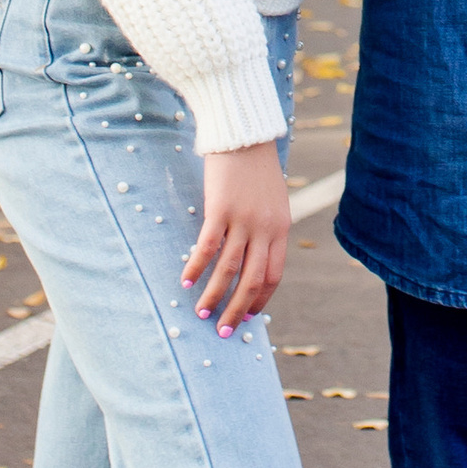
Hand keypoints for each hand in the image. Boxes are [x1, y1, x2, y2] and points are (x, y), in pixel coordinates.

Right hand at [184, 141, 290, 330]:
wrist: (245, 136)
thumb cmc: (257, 169)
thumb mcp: (273, 202)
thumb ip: (267, 229)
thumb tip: (254, 257)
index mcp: (280, 229)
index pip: (272, 275)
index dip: (260, 299)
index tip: (249, 316)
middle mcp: (265, 229)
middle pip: (252, 280)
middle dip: (238, 310)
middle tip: (224, 330)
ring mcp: (243, 220)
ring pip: (229, 270)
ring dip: (214, 295)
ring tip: (201, 313)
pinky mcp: (220, 210)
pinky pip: (208, 247)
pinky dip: (196, 267)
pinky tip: (186, 280)